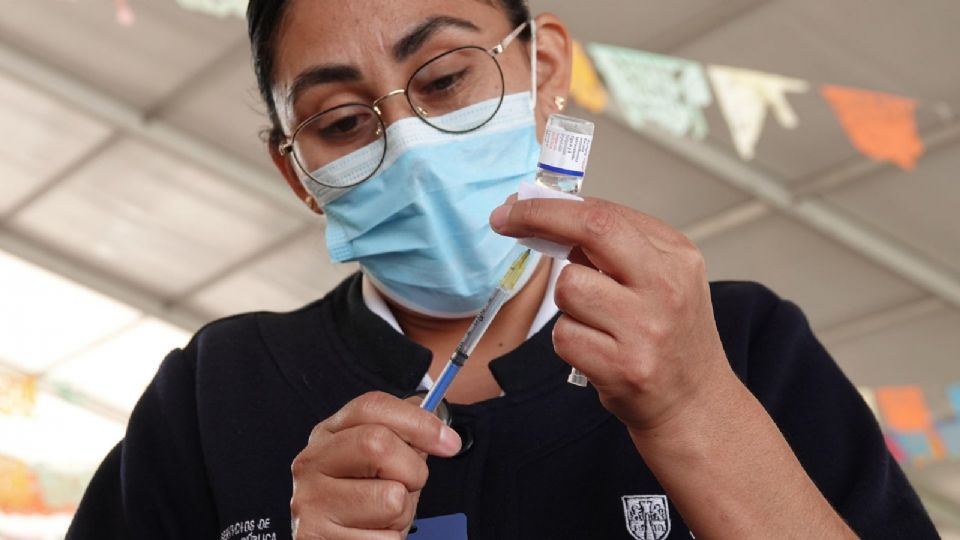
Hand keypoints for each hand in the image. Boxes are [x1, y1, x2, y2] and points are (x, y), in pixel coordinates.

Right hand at [290, 392, 461, 538]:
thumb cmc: (360, 502)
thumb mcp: (379, 463)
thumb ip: (403, 438)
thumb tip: (440, 430)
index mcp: (328, 434)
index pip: (372, 406)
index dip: (418, 421)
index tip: (448, 441)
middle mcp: (311, 462)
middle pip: (379, 444)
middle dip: (412, 470)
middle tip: (408, 487)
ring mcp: (310, 501)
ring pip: (391, 499)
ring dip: (401, 514)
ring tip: (381, 517)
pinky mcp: (318, 539)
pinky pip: (386, 539)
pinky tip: (370, 535)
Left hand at [490, 196, 735, 434]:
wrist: (696, 404)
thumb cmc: (670, 337)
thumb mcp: (660, 279)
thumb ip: (614, 247)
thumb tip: (548, 218)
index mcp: (676, 256)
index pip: (604, 213)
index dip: (550, 205)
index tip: (516, 205)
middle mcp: (666, 287)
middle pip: (591, 230)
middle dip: (537, 218)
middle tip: (505, 220)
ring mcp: (646, 328)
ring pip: (568, 288)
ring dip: (567, 303)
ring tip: (596, 322)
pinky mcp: (624, 367)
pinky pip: (564, 335)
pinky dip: (570, 340)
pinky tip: (597, 350)